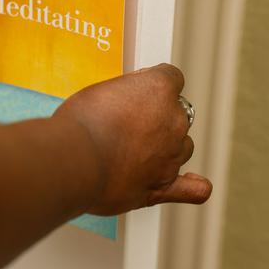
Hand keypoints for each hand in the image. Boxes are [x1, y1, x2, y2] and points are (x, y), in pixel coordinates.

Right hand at [54, 63, 211, 214]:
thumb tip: (126, 101)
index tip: (136, 92)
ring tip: (136, 153)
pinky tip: (190, 182)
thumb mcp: (99, 90)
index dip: (151, 86)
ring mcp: (172, 155)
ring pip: (182, 148)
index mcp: (159, 89)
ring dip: (166, 148)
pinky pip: (195, 190)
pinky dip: (195, 186)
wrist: (74, 159)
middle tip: (126, 125)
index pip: (171, 78)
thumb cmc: (81, 123)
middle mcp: (174, 120)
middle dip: (157, 118)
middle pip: (178, 114)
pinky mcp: (164, 185)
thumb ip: (124, 94)